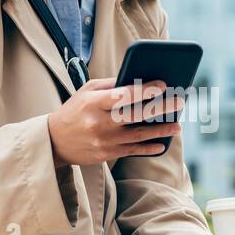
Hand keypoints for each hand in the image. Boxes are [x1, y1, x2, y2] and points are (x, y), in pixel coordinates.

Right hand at [47, 77, 186, 168]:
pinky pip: (133, 150)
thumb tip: (140, 80)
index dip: (143, 90)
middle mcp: (99, 122)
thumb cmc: (75, 110)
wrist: (54, 141)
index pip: (122, 95)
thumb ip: (111, 85)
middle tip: (179, 102)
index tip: (162, 86)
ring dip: (161, 130)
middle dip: (160, 108)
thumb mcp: (87, 92)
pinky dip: (149, 147)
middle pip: (135, 115)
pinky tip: (162, 143)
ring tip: (177, 125)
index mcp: (93, 103)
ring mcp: (104, 141)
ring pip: (138, 135)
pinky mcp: (106, 154)